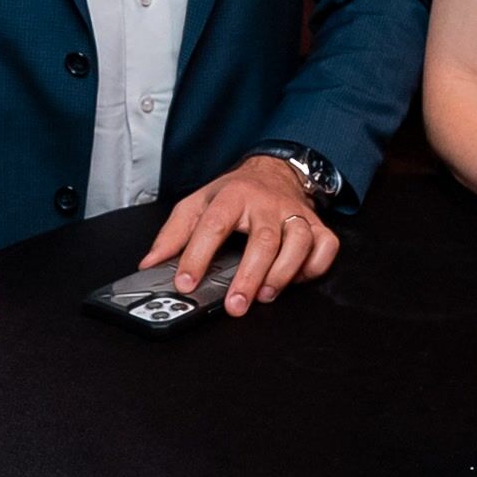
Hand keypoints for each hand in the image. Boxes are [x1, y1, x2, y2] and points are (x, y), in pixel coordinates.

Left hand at [143, 154, 340, 314]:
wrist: (274, 171)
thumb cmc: (236, 194)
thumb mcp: (198, 203)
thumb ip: (174, 234)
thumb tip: (151, 264)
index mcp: (232, 196)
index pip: (213, 225)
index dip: (197, 256)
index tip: (186, 284)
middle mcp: (266, 204)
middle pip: (262, 239)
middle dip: (249, 276)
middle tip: (235, 305)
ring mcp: (295, 214)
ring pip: (298, 243)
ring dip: (283, 273)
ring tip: (264, 296)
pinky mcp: (318, 225)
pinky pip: (325, 247)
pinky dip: (314, 266)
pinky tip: (296, 278)